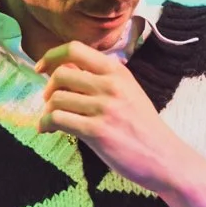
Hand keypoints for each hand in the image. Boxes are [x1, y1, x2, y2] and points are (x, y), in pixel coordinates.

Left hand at [36, 42, 196, 194]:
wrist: (164, 157)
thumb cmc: (142, 127)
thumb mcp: (128, 91)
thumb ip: (101, 79)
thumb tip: (65, 70)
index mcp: (117, 71)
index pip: (75, 49)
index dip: (51, 56)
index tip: (40, 68)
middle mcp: (111, 85)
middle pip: (61, 74)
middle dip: (49, 90)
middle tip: (50, 103)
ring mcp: (104, 108)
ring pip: (57, 98)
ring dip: (48, 110)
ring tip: (52, 121)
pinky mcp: (97, 131)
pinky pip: (58, 119)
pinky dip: (46, 124)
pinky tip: (48, 130)